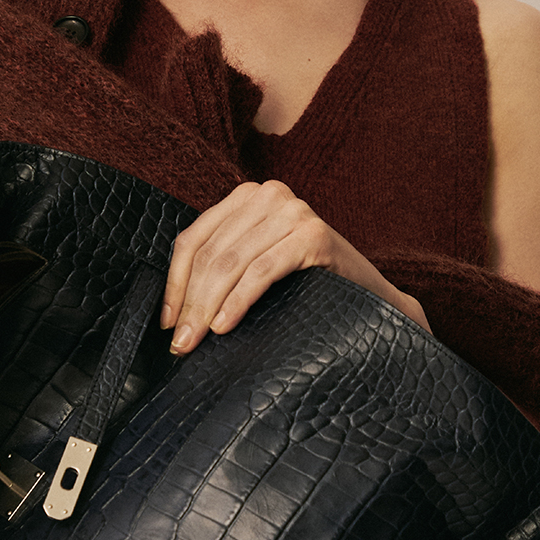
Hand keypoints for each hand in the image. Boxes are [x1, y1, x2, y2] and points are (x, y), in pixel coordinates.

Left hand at [161, 179, 428, 350]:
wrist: (372, 298)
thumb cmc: (308, 287)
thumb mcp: (258, 267)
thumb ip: (223, 268)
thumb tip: (173, 312)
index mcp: (247, 198)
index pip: (193, 240)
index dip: (175, 284)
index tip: (167, 323)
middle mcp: (268, 195)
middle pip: (210, 253)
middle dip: (190, 302)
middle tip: (180, 344)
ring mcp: (293, 211)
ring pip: (231, 263)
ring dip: (207, 306)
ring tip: (196, 341)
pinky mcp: (313, 235)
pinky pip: (261, 270)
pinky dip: (238, 300)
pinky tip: (224, 325)